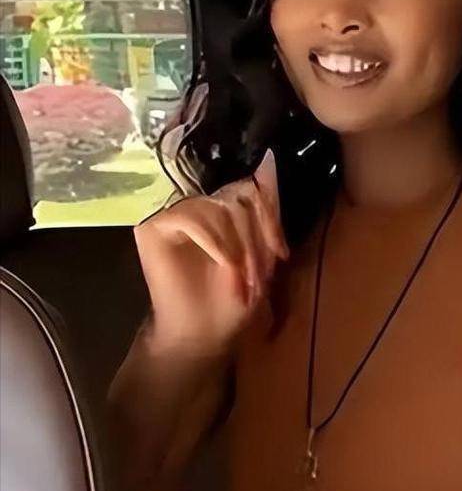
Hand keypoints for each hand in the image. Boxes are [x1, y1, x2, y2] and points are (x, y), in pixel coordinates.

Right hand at [134, 149, 288, 357]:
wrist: (204, 331)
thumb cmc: (233, 294)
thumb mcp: (262, 248)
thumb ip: (265, 207)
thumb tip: (269, 158)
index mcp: (226, 203)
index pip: (253, 185)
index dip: (269, 216)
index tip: (279, 253)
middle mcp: (200, 200)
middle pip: (240, 196)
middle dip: (255, 239)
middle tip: (256, 276)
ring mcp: (175, 210)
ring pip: (219, 208)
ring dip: (237, 247)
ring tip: (239, 278)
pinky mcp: (152, 225)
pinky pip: (192, 216)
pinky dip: (216, 243)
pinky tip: (223, 266)